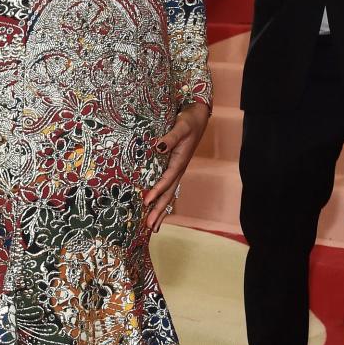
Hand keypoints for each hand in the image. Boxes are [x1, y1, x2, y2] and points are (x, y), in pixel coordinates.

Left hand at [142, 102, 209, 231]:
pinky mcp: (174, 169)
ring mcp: (177, 171)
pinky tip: (155, 208)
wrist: (198, 117)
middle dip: (159, 210)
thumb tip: (159, 147)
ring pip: (169, 194)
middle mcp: (179, 169)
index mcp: (180, 161)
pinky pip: (168, 188)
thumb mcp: (181, 126)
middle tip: (149, 227)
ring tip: (153, 227)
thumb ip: (170, 137)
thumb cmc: (189, 121)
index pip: (167, 179)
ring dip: (161, 210)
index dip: (157, 190)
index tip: (146, 201)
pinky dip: (162, 200)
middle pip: (169, 194)